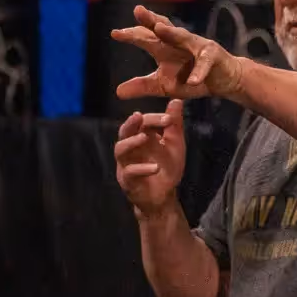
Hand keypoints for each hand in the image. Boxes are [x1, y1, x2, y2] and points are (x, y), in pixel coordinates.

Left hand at [111, 5, 244, 100]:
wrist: (224, 81)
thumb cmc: (192, 78)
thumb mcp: (164, 85)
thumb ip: (143, 86)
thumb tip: (117, 91)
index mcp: (164, 47)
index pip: (146, 37)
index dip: (131, 34)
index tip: (114, 33)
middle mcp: (179, 41)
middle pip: (163, 27)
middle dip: (150, 19)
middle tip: (137, 11)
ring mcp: (197, 46)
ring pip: (184, 37)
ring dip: (172, 33)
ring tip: (159, 28)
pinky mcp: (213, 56)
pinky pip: (204, 64)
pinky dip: (198, 72)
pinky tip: (192, 81)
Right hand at [114, 98, 186, 215]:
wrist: (163, 196)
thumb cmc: (167, 168)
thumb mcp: (174, 145)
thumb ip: (174, 125)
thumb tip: (176, 101)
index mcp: (140, 136)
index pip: (143, 122)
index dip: (154, 119)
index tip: (168, 118)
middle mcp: (130, 147)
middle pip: (125, 131)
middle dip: (131, 123)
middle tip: (139, 116)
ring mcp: (125, 163)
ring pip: (120, 149)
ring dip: (131, 142)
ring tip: (144, 138)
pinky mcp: (126, 180)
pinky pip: (129, 172)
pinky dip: (142, 169)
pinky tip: (155, 167)